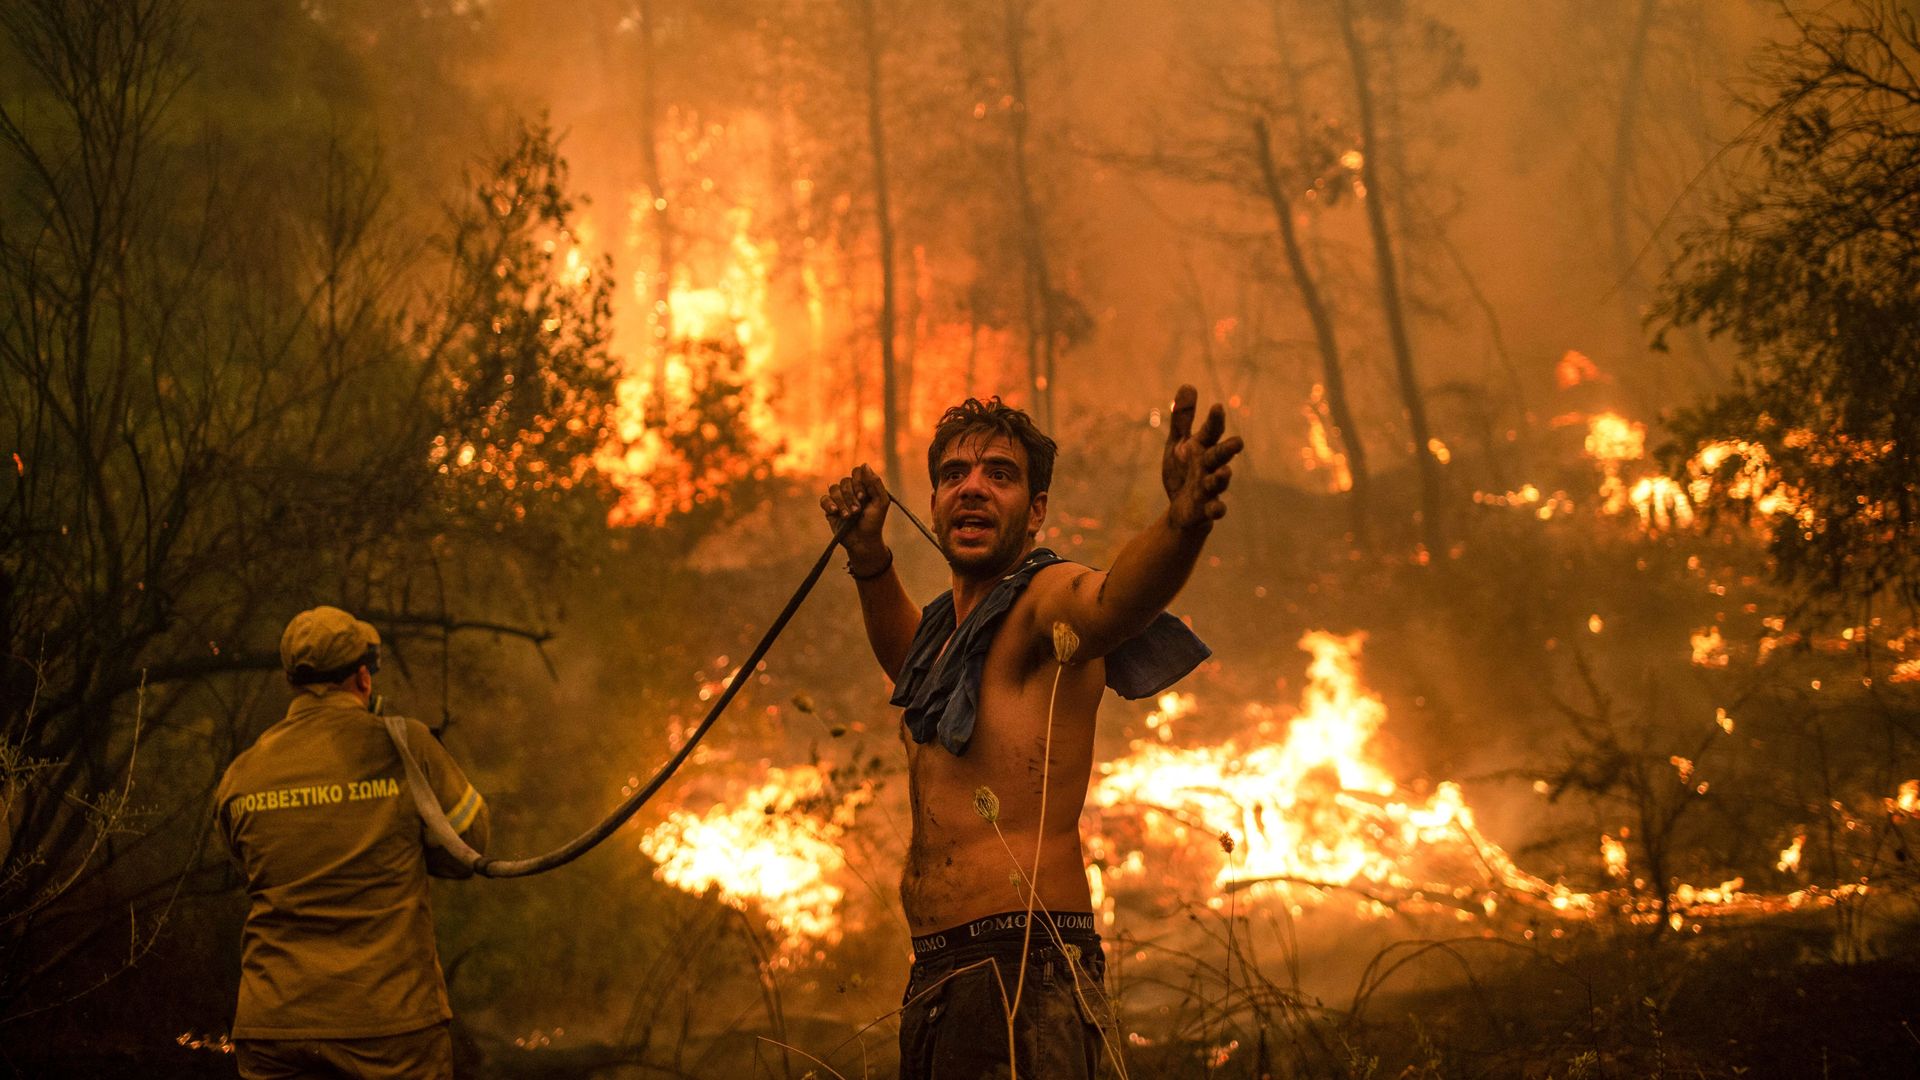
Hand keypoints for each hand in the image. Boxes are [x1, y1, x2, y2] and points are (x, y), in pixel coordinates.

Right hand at [820, 463, 891, 570]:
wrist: (864, 541)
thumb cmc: (874, 522)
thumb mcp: (881, 502)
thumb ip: (875, 482)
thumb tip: (864, 464)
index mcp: (863, 486)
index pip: (857, 473)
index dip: (859, 483)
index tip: (864, 497)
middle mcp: (851, 490)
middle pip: (845, 481)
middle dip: (851, 497)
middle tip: (858, 510)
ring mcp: (839, 499)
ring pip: (834, 489)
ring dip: (842, 503)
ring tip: (849, 516)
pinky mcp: (829, 509)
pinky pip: (824, 499)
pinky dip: (829, 504)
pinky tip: (836, 512)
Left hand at [1161, 385, 1244, 529]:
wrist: (1182, 510)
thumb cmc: (1183, 472)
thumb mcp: (1178, 444)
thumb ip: (1182, 418)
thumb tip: (1188, 384)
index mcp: (1202, 448)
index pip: (1211, 431)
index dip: (1215, 420)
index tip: (1217, 407)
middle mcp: (1210, 466)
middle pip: (1220, 455)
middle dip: (1227, 449)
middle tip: (1237, 442)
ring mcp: (1210, 488)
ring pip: (1218, 482)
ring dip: (1222, 477)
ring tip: (1225, 472)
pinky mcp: (1206, 509)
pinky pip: (1215, 509)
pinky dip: (1217, 509)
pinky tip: (1218, 509)